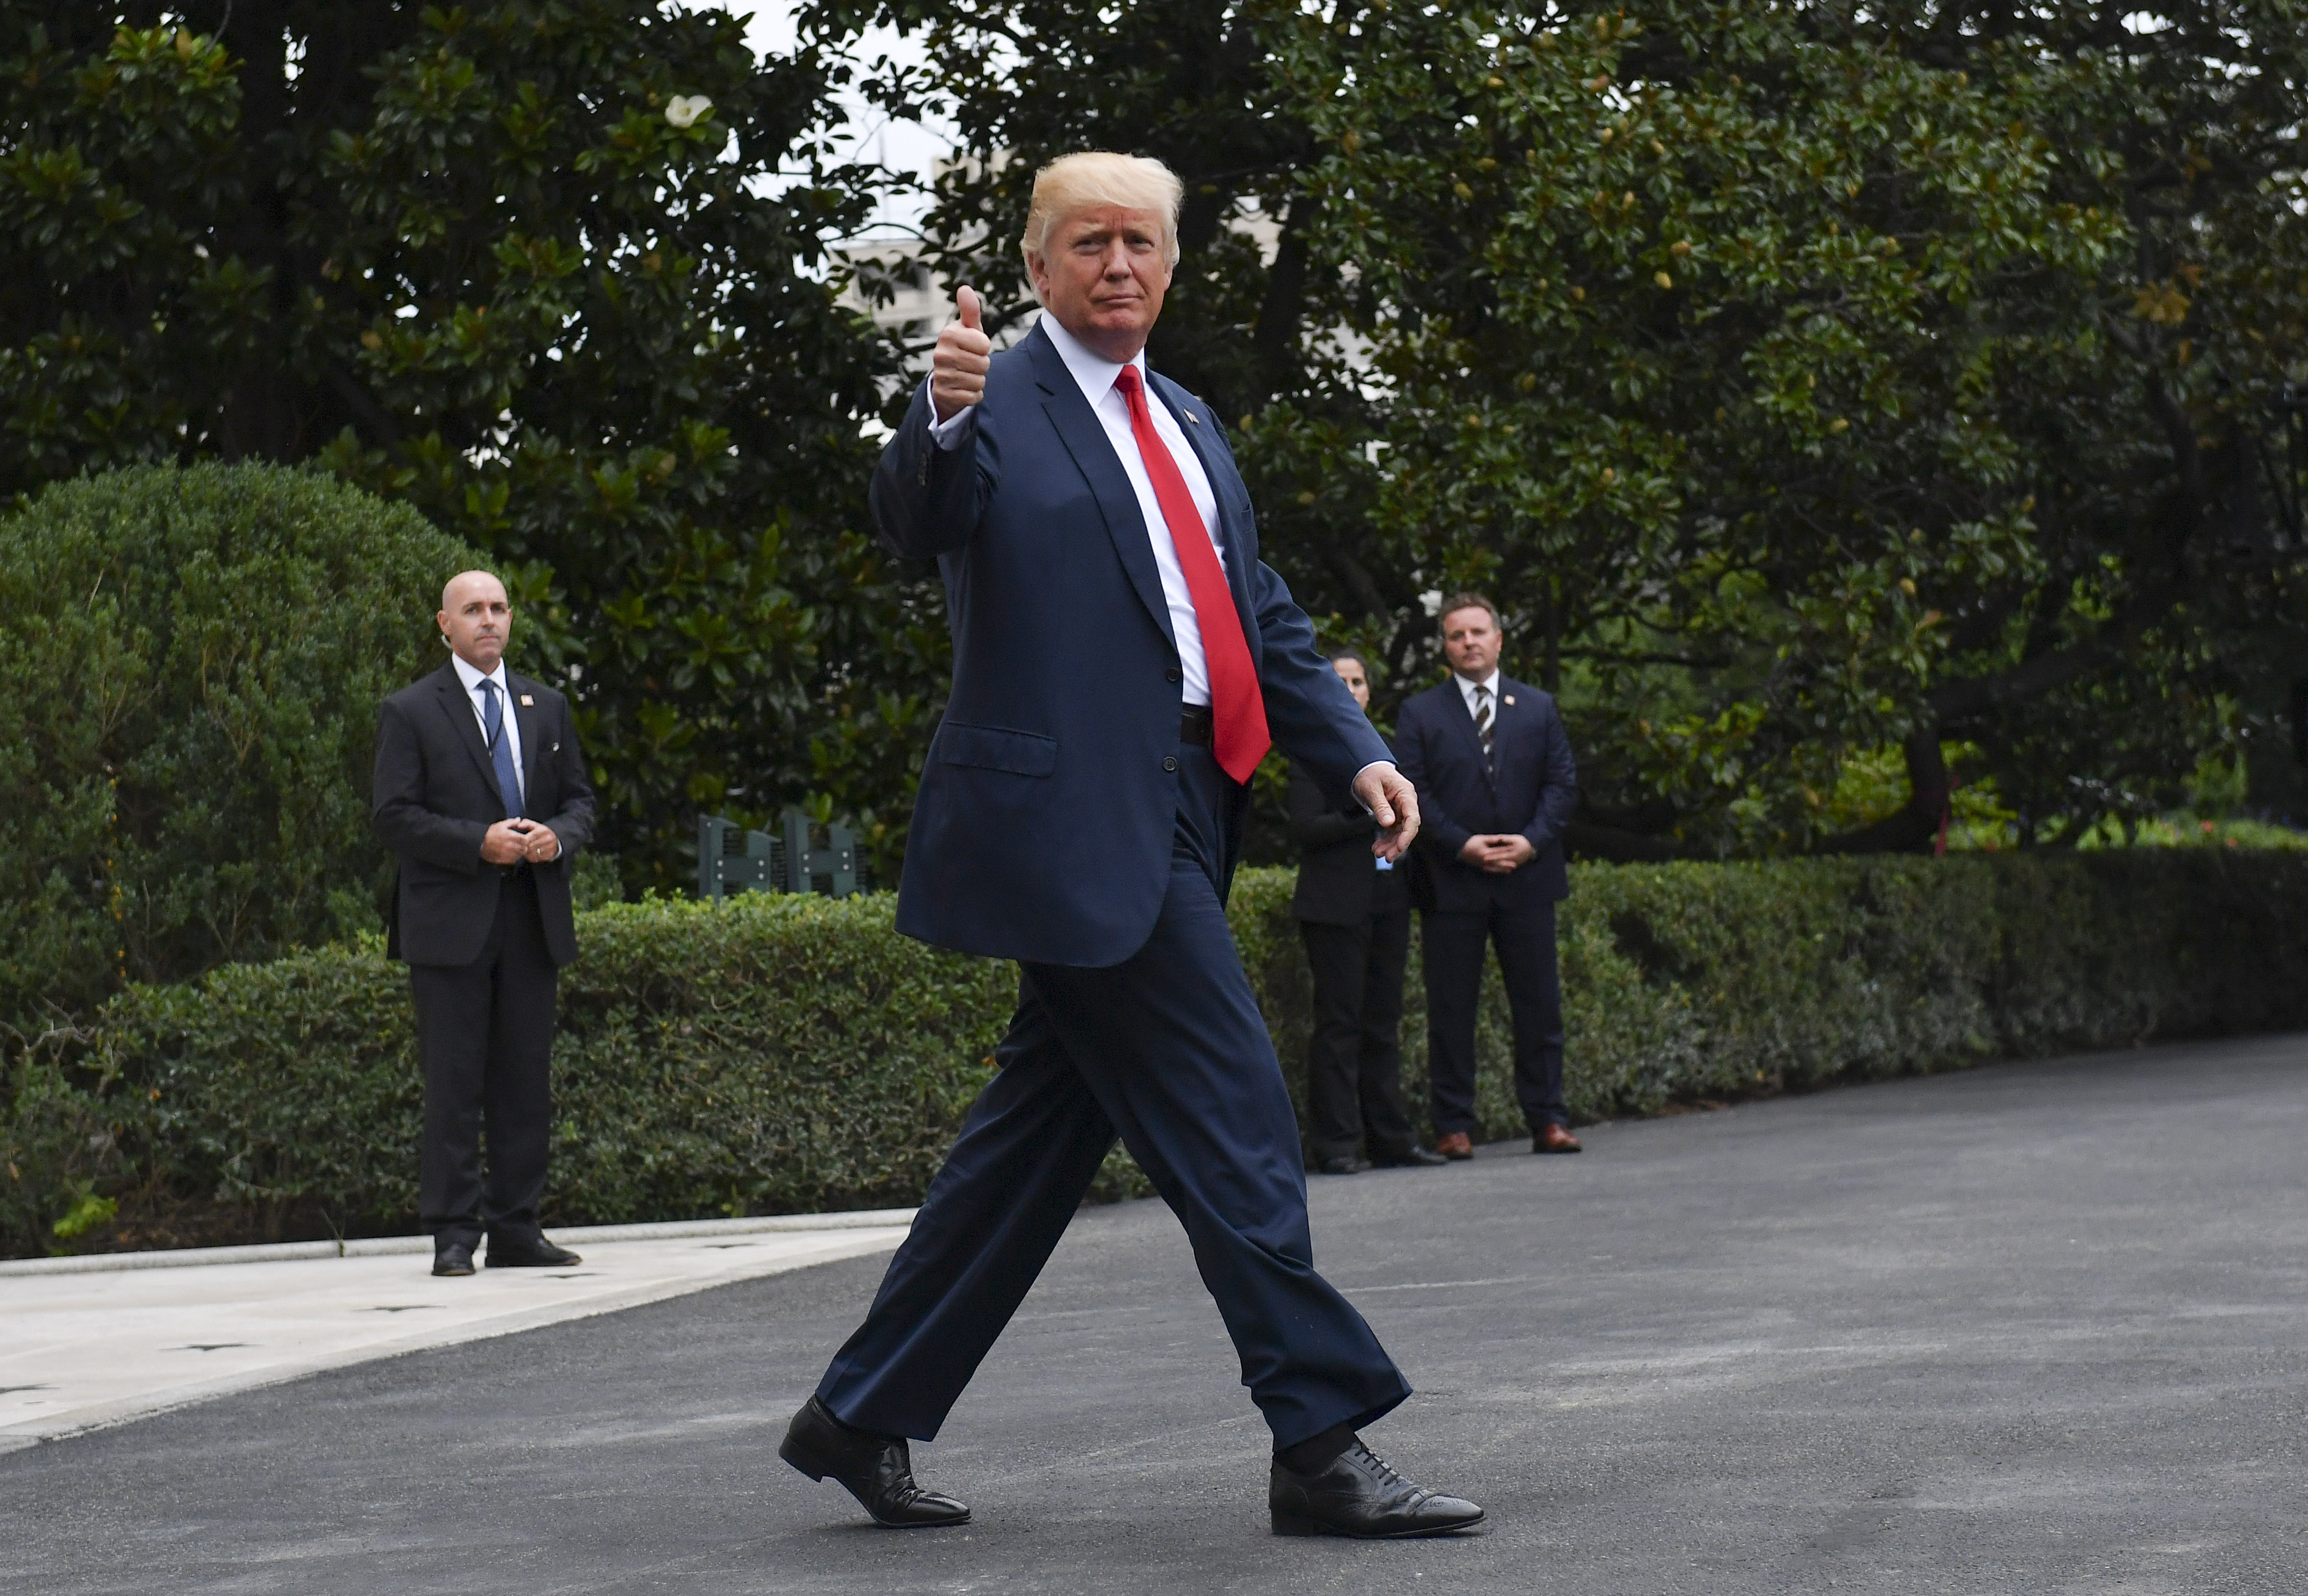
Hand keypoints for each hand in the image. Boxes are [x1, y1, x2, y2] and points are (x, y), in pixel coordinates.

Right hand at [481, 819, 530, 864]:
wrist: (479, 843)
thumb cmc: (489, 833)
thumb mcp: (500, 825)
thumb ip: (511, 822)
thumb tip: (518, 819)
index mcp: (510, 836)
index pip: (525, 840)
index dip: (526, 839)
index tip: (524, 839)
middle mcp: (509, 846)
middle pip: (524, 848)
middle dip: (524, 846)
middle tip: (522, 845)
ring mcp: (506, 853)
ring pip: (519, 855)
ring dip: (520, 852)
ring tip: (517, 849)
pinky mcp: (502, 859)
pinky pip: (513, 860)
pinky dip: (514, 858)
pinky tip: (511, 854)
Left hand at [522, 822, 560, 863]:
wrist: (554, 841)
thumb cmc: (541, 833)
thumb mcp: (535, 826)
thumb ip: (526, 823)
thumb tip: (519, 825)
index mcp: (544, 830)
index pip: (531, 836)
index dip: (524, 840)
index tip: (520, 841)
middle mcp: (549, 839)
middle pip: (532, 845)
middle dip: (525, 847)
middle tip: (521, 847)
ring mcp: (550, 847)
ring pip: (534, 853)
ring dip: (527, 853)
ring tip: (525, 850)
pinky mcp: (550, 855)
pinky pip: (537, 858)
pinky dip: (532, 857)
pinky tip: (530, 854)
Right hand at [930, 285, 991, 422]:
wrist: (947, 378)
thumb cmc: (963, 347)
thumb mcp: (969, 329)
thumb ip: (970, 310)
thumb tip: (964, 288)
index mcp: (948, 334)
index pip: (985, 345)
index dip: (984, 347)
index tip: (974, 346)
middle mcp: (940, 354)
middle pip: (983, 364)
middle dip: (982, 365)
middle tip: (970, 362)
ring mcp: (940, 376)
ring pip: (979, 381)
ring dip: (978, 380)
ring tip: (966, 374)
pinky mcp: (943, 395)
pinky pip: (973, 397)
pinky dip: (973, 395)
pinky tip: (963, 388)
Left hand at [1353, 762, 1420, 861]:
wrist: (1366, 768)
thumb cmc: (1370, 774)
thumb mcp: (1372, 788)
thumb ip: (1380, 806)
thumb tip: (1388, 823)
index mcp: (1405, 793)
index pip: (1412, 816)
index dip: (1408, 834)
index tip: (1400, 846)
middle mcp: (1406, 802)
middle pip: (1408, 827)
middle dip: (1399, 844)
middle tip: (1388, 857)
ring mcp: (1401, 809)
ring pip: (1400, 831)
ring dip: (1391, 844)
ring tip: (1379, 854)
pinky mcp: (1394, 814)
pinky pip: (1393, 830)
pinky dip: (1386, 840)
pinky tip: (1378, 847)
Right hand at [1458, 834, 1532, 873]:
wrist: (1459, 849)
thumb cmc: (1471, 842)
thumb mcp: (1481, 838)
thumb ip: (1491, 839)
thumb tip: (1501, 838)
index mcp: (1485, 852)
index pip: (1498, 853)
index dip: (1506, 853)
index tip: (1513, 854)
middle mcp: (1484, 860)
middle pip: (1498, 863)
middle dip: (1506, 865)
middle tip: (1514, 866)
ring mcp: (1481, 864)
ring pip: (1494, 868)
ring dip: (1502, 870)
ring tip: (1509, 871)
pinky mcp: (1479, 866)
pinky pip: (1488, 870)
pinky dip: (1494, 871)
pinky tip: (1498, 872)